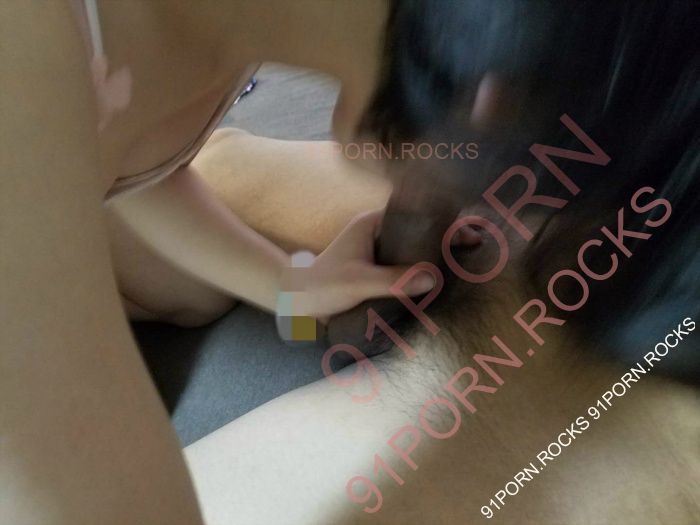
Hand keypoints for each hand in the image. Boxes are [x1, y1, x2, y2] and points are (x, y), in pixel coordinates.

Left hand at [295, 209, 480, 319]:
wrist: (295, 305)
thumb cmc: (320, 288)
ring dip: (439, 258)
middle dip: (449, 239)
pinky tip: (446, 284)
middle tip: (481, 249)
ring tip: (472, 265)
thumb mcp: (356, 283)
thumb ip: (392, 281)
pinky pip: (408, 270)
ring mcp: (380, 254)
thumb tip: (433, 277)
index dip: (446, 224)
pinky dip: (426, 274)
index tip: (473, 234)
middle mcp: (379, 234)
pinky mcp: (379, 273)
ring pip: (416, 252)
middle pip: (421, 233)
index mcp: (373, 224)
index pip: (416, 217)